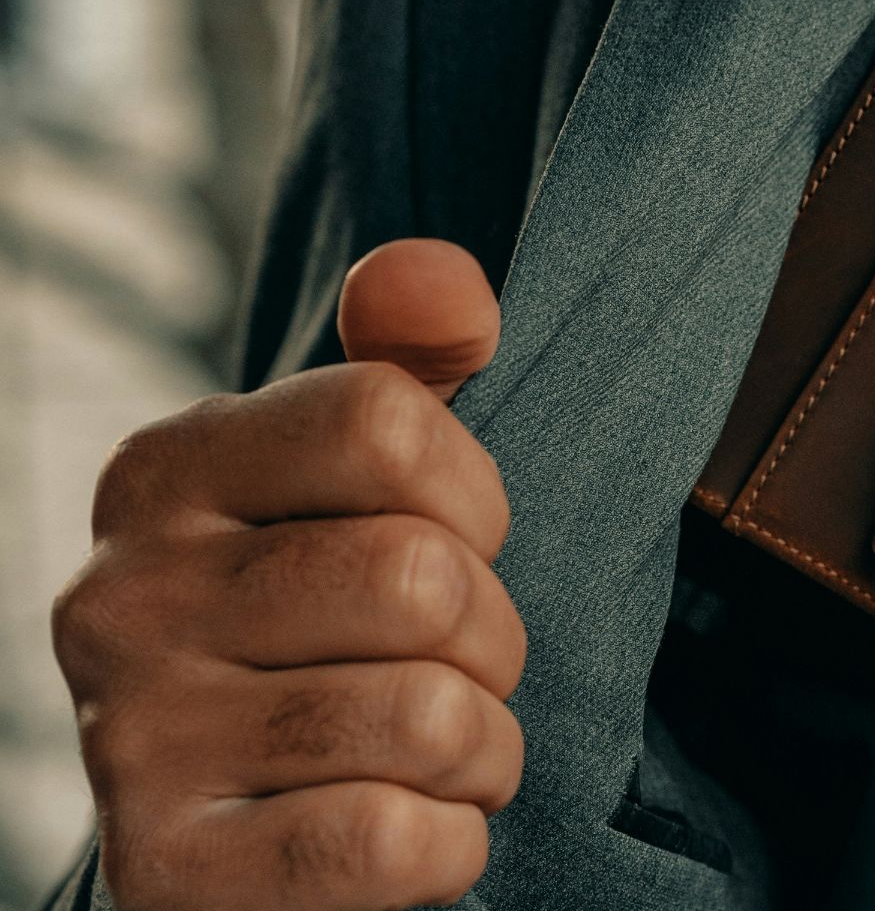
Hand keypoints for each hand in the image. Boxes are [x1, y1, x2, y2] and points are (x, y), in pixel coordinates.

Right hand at [52, 239, 523, 910]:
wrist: (238, 821)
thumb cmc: (326, 622)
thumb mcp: (357, 477)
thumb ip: (408, 360)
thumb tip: (445, 286)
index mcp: (165, 471)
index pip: (387, 424)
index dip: (474, 499)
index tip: (452, 542)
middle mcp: (119, 596)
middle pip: (423, 579)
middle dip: (491, 638)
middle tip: (452, 667)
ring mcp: (130, 741)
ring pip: (431, 715)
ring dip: (482, 747)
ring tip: (428, 750)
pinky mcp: (167, 871)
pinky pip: (398, 843)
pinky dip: (448, 843)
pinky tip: (402, 828)